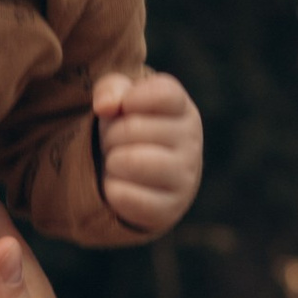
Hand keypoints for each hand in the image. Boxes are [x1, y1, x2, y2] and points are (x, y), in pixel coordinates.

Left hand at [92, 69, 201, 231]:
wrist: (148, 178)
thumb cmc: (133, 128)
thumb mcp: (121, 100)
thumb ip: (112, 88)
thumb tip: (106, 106)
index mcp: (182, 109)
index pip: (162, 93)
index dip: (132, 98)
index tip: (125, 107)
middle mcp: (191, 141)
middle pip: (132, 128)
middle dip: (111, 135)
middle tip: (116, 142)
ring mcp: (184, 177)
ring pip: (130, 161)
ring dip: (112, 162)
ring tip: (119, 162)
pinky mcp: (169, 208)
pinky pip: (123, 195)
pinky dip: (112, 189)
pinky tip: (122, 185)